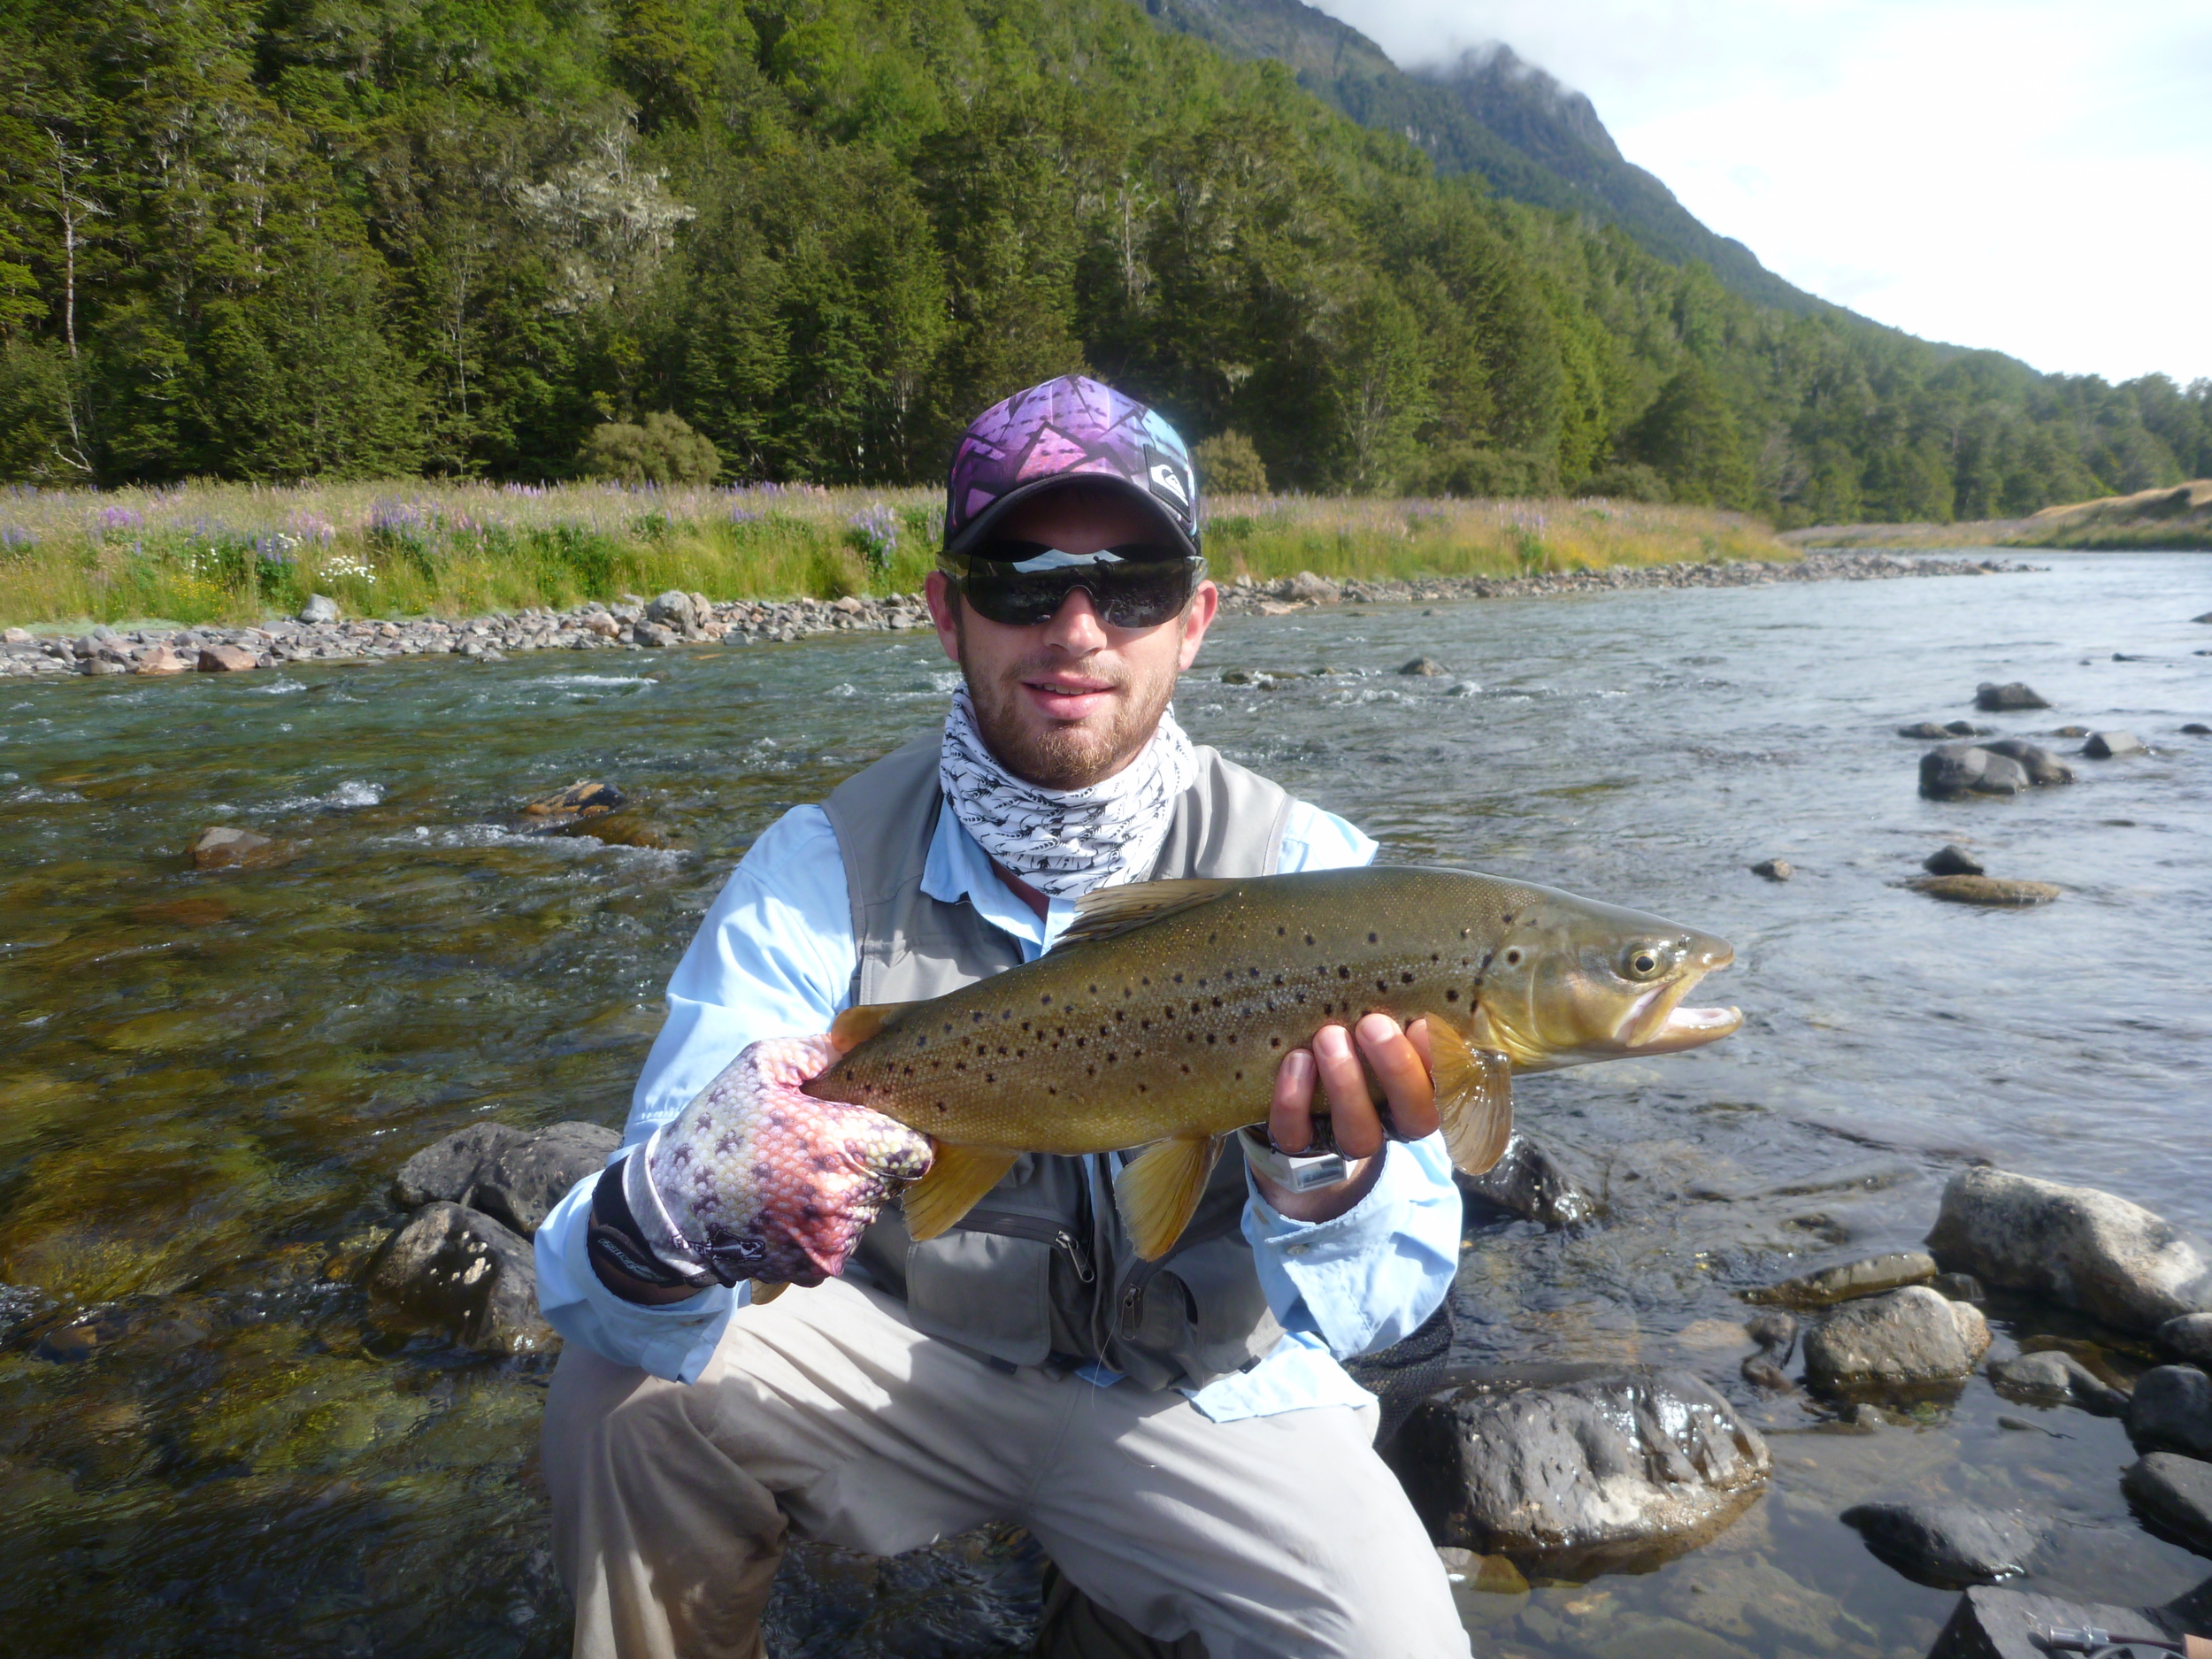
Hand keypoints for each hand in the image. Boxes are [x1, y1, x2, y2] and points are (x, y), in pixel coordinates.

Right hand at [631, 1032, 932, 1289]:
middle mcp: (846, 1197)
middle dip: (868, 1161)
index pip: (915, 1149)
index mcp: (840, 1144)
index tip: (868, 1127)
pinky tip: (789, 1207)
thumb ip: (818, 1050)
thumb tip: (860, 1048)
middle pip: (892, 1178)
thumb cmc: (717, 1130)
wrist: (671, 1207)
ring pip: (870, 1209)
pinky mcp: (820, 1267)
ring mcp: (835, 1238)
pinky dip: (827, 1225)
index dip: (897, 1135)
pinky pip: (845, 1239)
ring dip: (848, 1193)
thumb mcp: (759, 1066)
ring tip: (798, 1178)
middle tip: (822, 1149)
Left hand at [1259, 1014, 1437, 1222]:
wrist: (1294, 1075)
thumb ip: (1400, 1013)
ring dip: (1346, 1085)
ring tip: (1329, 1037)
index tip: (1419, 1024)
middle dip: (1397, 1070)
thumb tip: (1416, 984)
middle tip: (1372, 1024)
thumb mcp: (1380, 1023)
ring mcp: (1344, 1137)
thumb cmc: (1351, 1034)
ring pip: (1358, 1134)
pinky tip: (1297, 1060)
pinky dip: (1294, 1100)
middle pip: (1414, 1118)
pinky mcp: (1299, 1142)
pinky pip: (1298, 1135)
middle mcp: (1390, 1123)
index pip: (1446, 1087)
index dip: (1438, 1061)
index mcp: (1420, 1091)